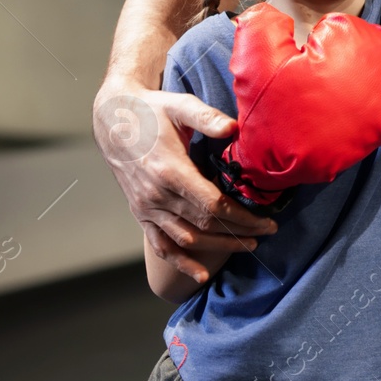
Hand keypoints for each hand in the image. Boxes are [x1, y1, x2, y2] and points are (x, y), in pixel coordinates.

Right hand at [93, 82, 277, 282]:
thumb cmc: (152, 111)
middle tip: (267, 232)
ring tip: (247, 245)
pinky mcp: (141, 212)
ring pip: (187, 237)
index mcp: (170, 171)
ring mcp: (147, 206)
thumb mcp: (180, 106)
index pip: (214, 204)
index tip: (267, 221)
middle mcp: (157, 194)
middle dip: (239, 231)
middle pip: (205, 223)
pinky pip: (160, 244)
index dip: (242, 217)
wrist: (112, 120)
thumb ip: (207, 118)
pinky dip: (180, 262)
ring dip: (218, 246)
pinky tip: (199, 275)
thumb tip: (234, 127)